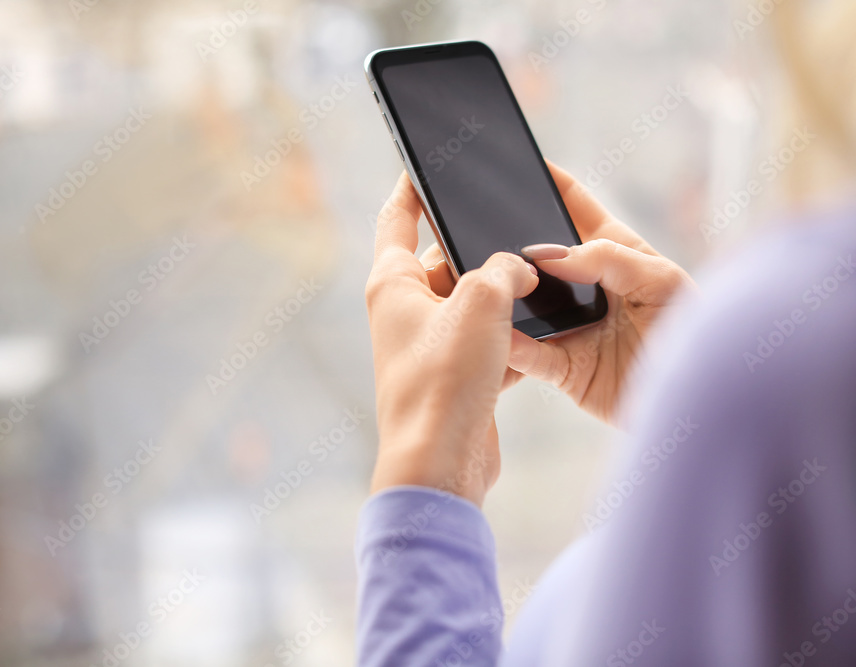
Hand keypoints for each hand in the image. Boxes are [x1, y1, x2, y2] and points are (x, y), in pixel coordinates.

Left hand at [365, 172, 538, 506]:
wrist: (442, 463)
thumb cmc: (445, 381)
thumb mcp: (482, 303)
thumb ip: (505, 270)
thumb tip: (520, 270)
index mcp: (392, 284)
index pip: (397, 218)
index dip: (412, 187)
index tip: (423, 162)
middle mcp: (405, 311)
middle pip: (447, 262)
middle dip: (485, 255)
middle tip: (519, 246)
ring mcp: (430, 345)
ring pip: (474, 304)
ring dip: (505, 302)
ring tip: (533, 296)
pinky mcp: (455, 375)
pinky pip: (488, 342)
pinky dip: (511, 340)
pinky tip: (536, 342)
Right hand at [421, 163, 694, 424]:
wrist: (704, 402)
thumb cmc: (696, 333)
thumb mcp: (662, 281)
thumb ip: (608, 259)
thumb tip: (547, 253)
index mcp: (614, 252)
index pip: (574, 206)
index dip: (549, 182)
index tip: (517, 161)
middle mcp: (585, 286)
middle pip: (536, 256)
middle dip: (507, 242)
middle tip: (474, 227)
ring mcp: (571, 326)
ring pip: (523, 304)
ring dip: (502, 295)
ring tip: (477, 281)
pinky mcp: (563, 368)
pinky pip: (528, 353)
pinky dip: (509, 344)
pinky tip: (496, 333)